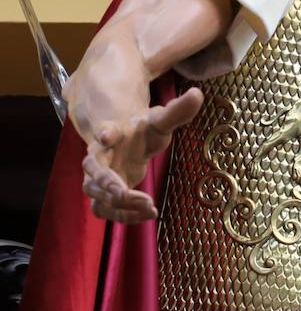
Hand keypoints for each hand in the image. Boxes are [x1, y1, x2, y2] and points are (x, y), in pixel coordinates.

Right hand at [81, 88, 203, 222]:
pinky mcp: (104, 196)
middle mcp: (99, 157)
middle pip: (92, 171)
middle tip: (122, 192)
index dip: (105, 133)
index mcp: (112, 133)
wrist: (129, 144)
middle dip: (106, 182)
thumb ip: (176, 111)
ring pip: (97, 196)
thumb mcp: (160, 121)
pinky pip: (107, 211)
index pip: (105, 131)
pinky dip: (126, 216)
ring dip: (118, 204)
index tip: (107, 135)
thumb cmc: (143, 132)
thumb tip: (198, 94)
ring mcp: (98, 179)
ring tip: (148, 206)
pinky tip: (150, 214)